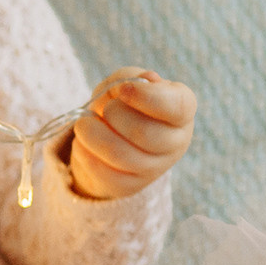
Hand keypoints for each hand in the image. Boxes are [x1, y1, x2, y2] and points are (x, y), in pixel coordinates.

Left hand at [66, 67, 193, 199]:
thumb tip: (148, 79)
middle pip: (144, 133)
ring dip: (92, 135)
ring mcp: (155, 168)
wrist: (108, 135)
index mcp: (181, 110)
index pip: (178, 106)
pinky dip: (85, 154)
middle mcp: (176, 141)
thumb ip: (131, 79)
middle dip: (113, 115)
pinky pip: (103, 173)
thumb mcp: (124, 83)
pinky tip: (83, 144)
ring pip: (120, 155)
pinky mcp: (131, 185)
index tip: (122, 90)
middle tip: (104, 109)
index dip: (147, 97)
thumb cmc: (122, 103)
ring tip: (84, 124)